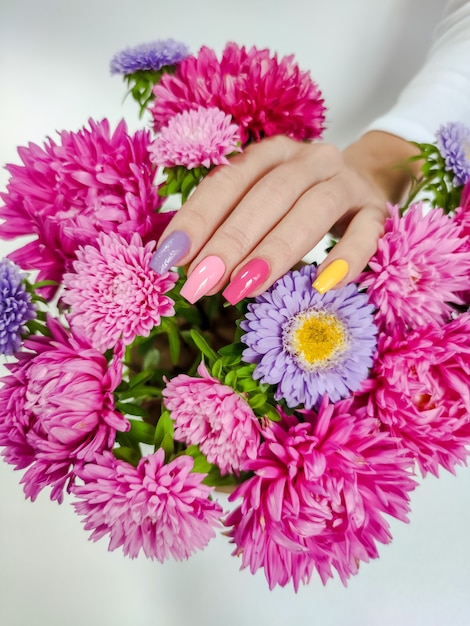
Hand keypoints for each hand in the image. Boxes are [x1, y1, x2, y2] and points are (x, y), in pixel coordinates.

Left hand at [150, 131, 419, 303]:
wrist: (367, 179)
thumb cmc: (298, 201)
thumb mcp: (262, 201)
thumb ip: (229, 223)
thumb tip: (186, 265)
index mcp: (271, 154)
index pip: (228, 181)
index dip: (197, 218)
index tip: (169, 259)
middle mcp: (308, 159)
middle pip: (268, 195)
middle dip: (230, 241)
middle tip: (201, 283)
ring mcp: (346, 182)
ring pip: (312, 210)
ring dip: (274, 251)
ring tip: (243, 289)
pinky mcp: (376, 210)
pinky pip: (365, 232)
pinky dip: (346, 257)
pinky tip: (323, 286)